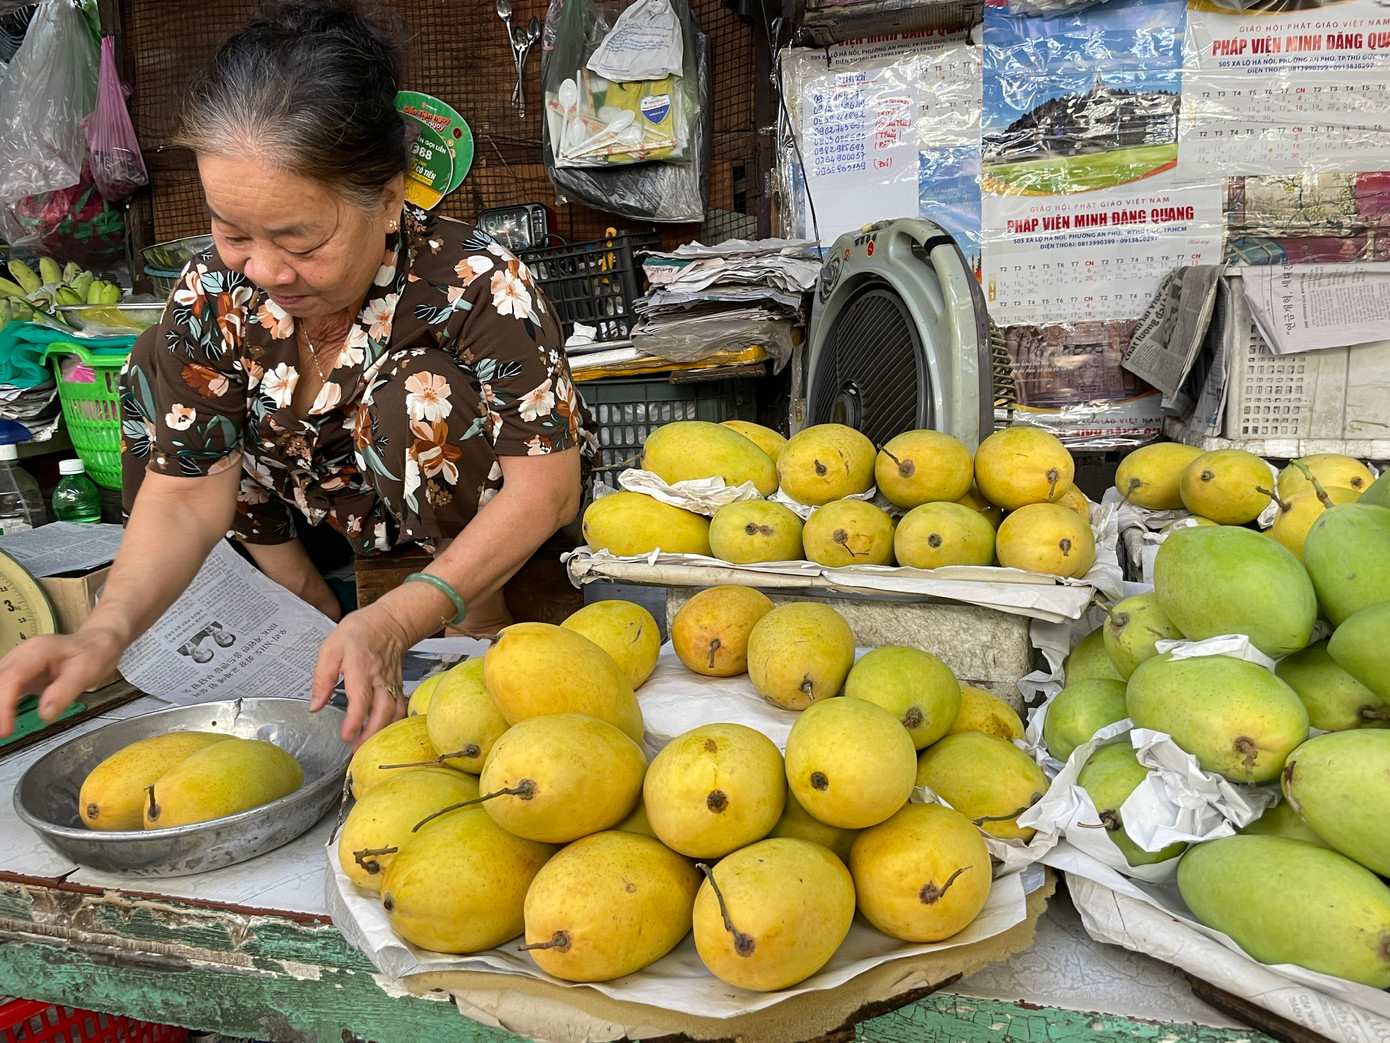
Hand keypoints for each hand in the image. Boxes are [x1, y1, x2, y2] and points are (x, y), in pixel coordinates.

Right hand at [0, 628, 124, 736]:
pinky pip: (3, 686)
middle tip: (3, 733)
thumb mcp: (86, 673)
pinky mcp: (19, 672)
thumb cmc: (93, 655)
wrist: (96, 643)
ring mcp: (18, 661)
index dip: (3, 705)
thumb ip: (65, 693)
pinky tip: (4, 718)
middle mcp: (22, 654)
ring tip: (3, 728)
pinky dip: (2, 703)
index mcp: (38, 651)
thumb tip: (45, 714)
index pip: (12, 678)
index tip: (6, 729)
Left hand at [310, 601, 411, 748]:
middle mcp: (380, 677)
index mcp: (361, 666)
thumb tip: (316, 705)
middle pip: (383, 710)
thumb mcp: (331, 648)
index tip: (346, 736)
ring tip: (368, 747)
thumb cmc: (359, 632)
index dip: (354, 720)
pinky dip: (394, 724)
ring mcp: (392, 683)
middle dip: (372, 734)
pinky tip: (383, 733)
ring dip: (384, 732)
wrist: (389, 622)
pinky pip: (400, 708)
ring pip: (395, 712)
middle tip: (357, 751)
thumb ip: (322, 678)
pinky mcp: (398, 686)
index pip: (361, 698)